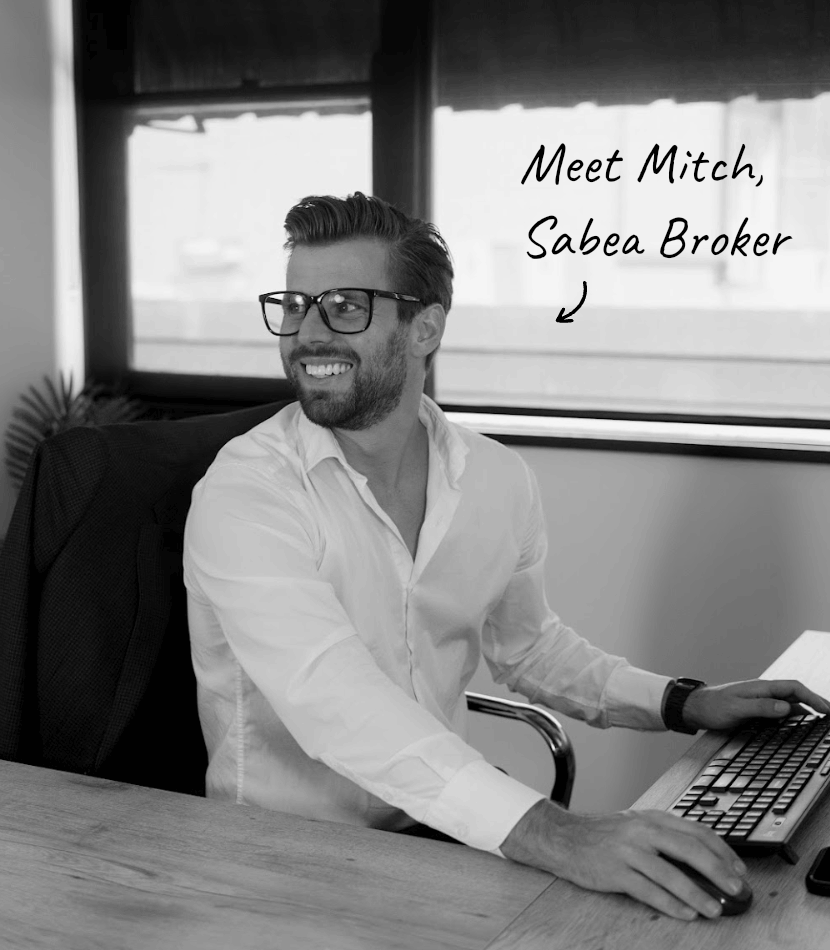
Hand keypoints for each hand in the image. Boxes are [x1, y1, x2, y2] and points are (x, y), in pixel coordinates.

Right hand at [500, 800, 746, 919]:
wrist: (563, 837)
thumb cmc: (602, 834)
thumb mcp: (635, 825)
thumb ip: (665, 836)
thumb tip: (704, 859)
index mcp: (651, 817)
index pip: (695, 830)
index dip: (722, 851)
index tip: (738, 869)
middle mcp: (642, 831)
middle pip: (689, 849)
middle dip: (717, 870)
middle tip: (736, 889)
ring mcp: (627, 851)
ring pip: (670, 874)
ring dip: (697, 894)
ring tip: (714, 909)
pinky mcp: (614, 872)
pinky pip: (648, 891)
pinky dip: (670, 904)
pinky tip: (685, 913)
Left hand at [682, 679, 829, 731]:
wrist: (694, 707)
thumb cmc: (712, 706)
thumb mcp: (736, 708)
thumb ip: (761, 707)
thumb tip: (786, 708)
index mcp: (761, 687)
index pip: (793, 687)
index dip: (813, 697)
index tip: (827, 709)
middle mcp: (763, 692)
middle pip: (795, 695)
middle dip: (815, 703)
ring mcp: (760, 700)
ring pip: (789, 703)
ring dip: (805, 710)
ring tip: (820, 721)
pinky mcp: (755, 709)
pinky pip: (779, 711)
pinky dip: (792, 716)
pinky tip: (798, 724)